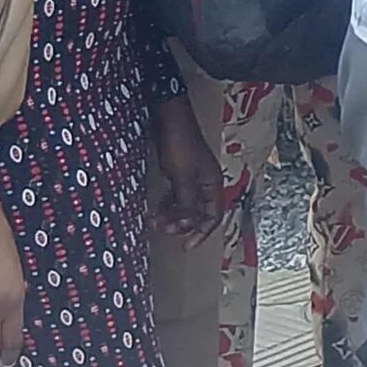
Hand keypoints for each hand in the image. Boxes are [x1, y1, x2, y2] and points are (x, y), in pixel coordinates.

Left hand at [151, 99, 221, 247]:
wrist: (170, 119)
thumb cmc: (180, 146)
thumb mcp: (183, 177)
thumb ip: (187, 202)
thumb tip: (189, 222)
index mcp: (212, 184)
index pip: (213, 216)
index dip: (201, 233)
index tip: (185, 247)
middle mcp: (205, 184)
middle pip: (198, 213)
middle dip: (180, 224)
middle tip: (161, 227)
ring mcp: (192, 179)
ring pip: (184, 206)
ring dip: (170, 215)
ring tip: (153, 219)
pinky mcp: (179, 174)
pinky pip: (175, 197)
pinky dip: (166, 205)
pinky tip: (155, 209)